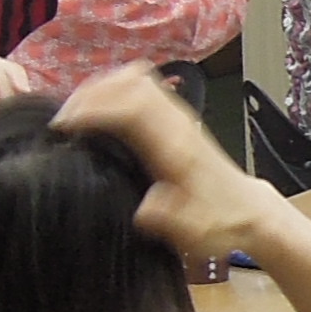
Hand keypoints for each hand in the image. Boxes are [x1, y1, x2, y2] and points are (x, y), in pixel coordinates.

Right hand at [53, 66, 267, 260]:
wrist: (249, 211)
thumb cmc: (220, 222)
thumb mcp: (196, 233)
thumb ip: (170, 219)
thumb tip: (145, 209)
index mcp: (178, 148)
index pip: (132, 110)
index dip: (95, 110)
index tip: (64, 125)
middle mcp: (178, 124)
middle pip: (131, 83)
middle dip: (90, 94)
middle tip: (61, 118)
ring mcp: (179, 115)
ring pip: (136, 78)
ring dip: (101, 86)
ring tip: (74, 110)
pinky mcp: (176, 116)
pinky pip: (142, 84)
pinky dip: (115, 87)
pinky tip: (97, 106)